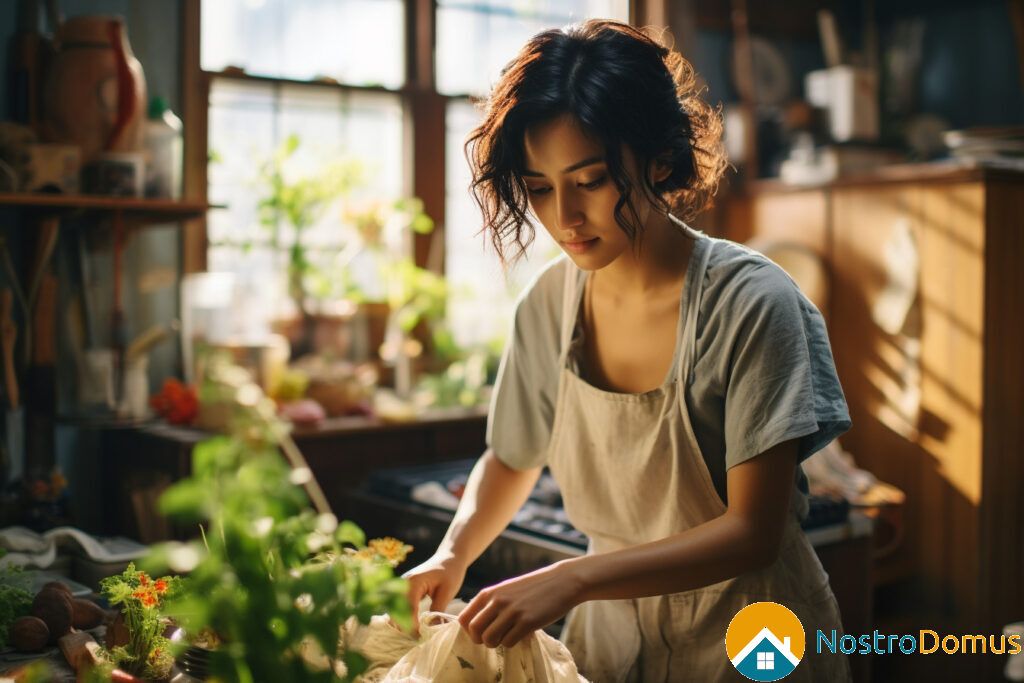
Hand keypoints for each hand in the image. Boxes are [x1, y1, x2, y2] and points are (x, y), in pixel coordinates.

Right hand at [401, 551, 467, 633]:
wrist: (449, 558)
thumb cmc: (450, 572)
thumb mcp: (447, 591)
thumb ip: (438, 610)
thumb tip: (432, 629)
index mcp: (413, 582)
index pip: (408, 608)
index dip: (411, 624)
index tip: (419, 637)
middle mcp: (403, 584)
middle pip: (396, 609)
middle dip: (403, 625)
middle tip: (416, 639)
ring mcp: (401, 586)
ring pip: (394, 609)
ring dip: (401, 622)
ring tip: (413, 634)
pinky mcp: (403, 590)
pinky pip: (397, 606)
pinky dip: (401, 616)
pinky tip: (410, 626)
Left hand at [458, 560, 583, 648]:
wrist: (561, 581)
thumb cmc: (533, 587)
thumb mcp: (506, 589)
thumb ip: (491, 603)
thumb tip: (475, 625)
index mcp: (489, 593)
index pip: (464, 618)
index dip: (469, 631)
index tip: (480, 633)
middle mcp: (497, 601)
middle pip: (474, 631)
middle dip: (480, 640)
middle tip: (493, 638)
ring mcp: (512, 611)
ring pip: (489, 640)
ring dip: (496, 643)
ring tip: (507, 636)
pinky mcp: (527, 622)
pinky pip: (509, 642)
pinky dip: (512, 643)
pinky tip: (521, 634)